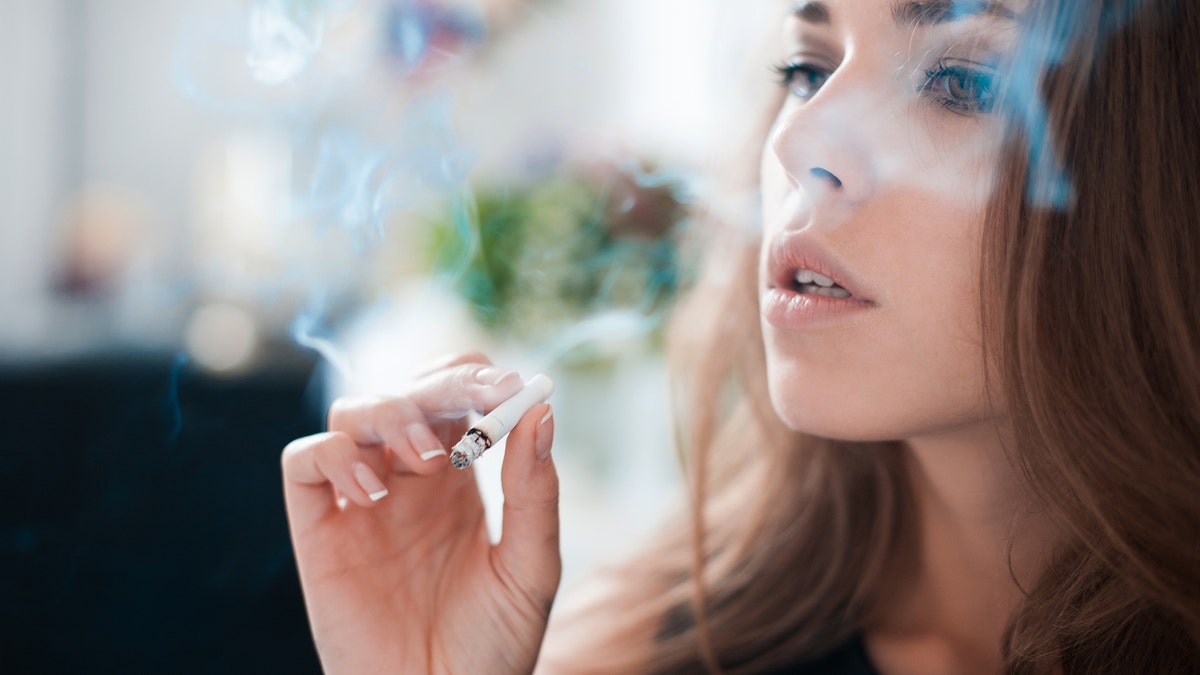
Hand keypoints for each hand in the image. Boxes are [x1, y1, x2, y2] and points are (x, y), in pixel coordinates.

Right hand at [281, 353, 560, 673]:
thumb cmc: (492, 649)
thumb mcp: (530, 569)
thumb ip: (535, 492)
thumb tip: (540, 409)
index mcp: (461, 480)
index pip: (460, 395)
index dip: (479, 378)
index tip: (508, 389)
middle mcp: (408, 481)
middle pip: (410, 389)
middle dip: (442, 383)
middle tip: (474, 401)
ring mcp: (361, 501)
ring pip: (354, 411)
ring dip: (392, 413)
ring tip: (428, 460)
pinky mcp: (319, 530)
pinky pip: (304, 460)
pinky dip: (334, 455)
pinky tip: (373, 493)